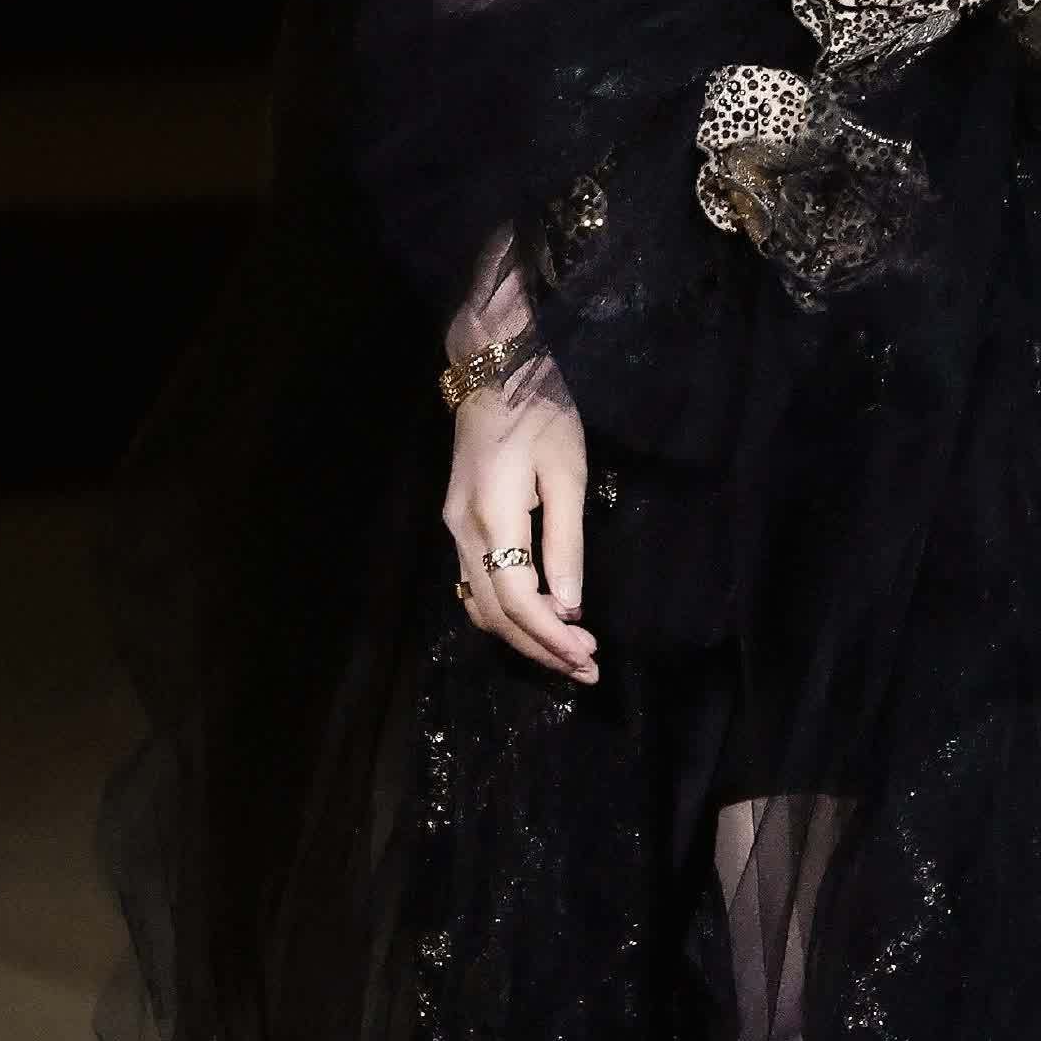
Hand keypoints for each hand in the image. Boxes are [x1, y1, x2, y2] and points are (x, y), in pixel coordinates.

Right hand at [442, 361, 599, 683]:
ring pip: (480, 604)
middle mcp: (463, 533)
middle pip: (495, 613)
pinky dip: (506, 612)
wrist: (492, 372)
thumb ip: (566, 540)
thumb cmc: (539, 413)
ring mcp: (454, 529)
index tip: (586, 657)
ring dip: (523, 635)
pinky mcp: (457, 523)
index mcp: (493, 518)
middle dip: (540, 648)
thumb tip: (569, 604)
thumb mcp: (566, 470)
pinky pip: (476, 584)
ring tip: (568, 652)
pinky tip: (539, 618)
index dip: (550, 637)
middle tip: (587, 668)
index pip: (517, 599)